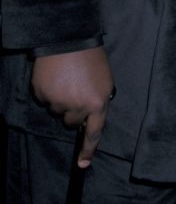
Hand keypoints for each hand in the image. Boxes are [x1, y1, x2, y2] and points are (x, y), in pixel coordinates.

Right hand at [31, 47, 113, 166]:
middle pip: (72, 122)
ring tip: (67, 78)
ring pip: (57, 111)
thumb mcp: (104, 80)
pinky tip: (55, 76)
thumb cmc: (91, 58)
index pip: (94, 132)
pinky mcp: (42, 94)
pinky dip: (48, 92)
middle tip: (76, 89)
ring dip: (61, 99)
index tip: (83, 164)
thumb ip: (99, 100)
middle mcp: (78, 106)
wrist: (69, 38)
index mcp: (98, 102)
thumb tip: (90, 117)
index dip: (88, 149)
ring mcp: (58, 101)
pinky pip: (45, 100)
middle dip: (73, 111)